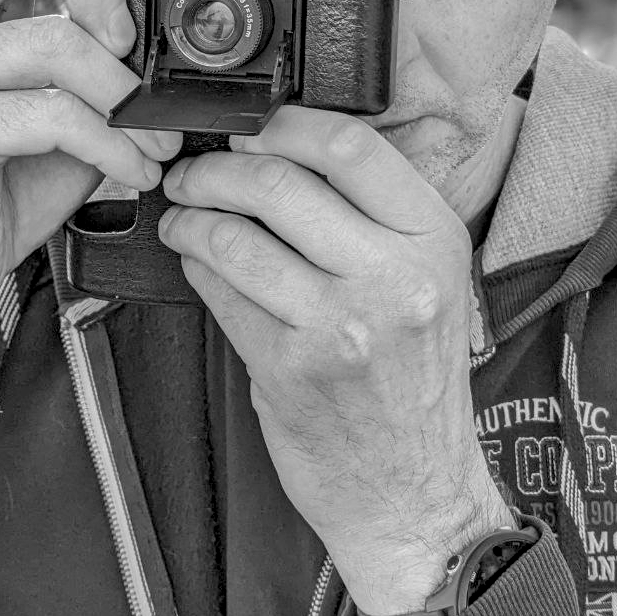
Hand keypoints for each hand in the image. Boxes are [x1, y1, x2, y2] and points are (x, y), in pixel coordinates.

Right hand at [0, 0, 181, 317]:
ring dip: (124, 93)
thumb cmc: (10, 179)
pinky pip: (53, 113)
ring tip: (155, 136)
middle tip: (133, 43)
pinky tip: (134, 169)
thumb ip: (98, 58)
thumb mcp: (67, 103)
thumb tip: (166, 29)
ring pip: (52, 39)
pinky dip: (112, 144)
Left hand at [158, 106, 512, 614]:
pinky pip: (219, 292)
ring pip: (235, 236)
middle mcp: (395, 278)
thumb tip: (281, 149)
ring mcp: (341, 326)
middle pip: (279, 183)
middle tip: (194, 172)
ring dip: (191, 216)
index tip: (251, 129)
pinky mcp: (290, 369)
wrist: (414, 490)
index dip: (284, 125)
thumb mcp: (430, 279)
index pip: (351, 147)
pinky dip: (194, 266)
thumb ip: (374, 214)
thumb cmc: (413, 378)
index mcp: (434, 239)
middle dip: (217, 168)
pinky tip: (195, 262)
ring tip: (181, 215)